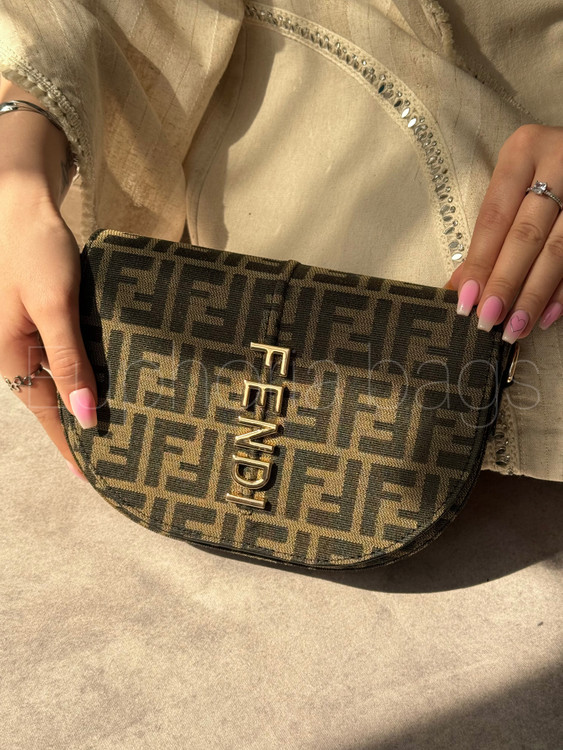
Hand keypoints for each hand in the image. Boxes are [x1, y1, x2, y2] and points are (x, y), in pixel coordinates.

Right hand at [0, 77, 96, 479]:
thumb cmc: (36, 251)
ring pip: (56, 380)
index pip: (45, 413)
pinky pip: (60, 357)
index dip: (69, 444)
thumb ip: (69, 361)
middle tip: (111, 457)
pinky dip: (80, 374)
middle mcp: (16, 353)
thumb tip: (83, 415)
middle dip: (77, 428)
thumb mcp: (55, 307)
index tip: (89, 476)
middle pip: (50, 401)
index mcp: (13, 357)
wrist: (21, 203)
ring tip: (112, 428)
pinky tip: (100, 382)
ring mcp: (26, 336)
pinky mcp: (40, 319)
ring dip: (80, 403)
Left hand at [444, 124, 562, 341]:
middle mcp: (560, 162)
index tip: (466, 299)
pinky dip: (562, 292)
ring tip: (515, 327)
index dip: (480, 261)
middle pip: (527, 235)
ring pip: (558, 251)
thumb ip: (488, 233)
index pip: (495, 216)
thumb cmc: (540, 171)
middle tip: (488, 319)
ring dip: (534, 296)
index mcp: (525, 151)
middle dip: (506, 283)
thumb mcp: (512, 186)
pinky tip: (545, 316)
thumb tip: (459, 285)